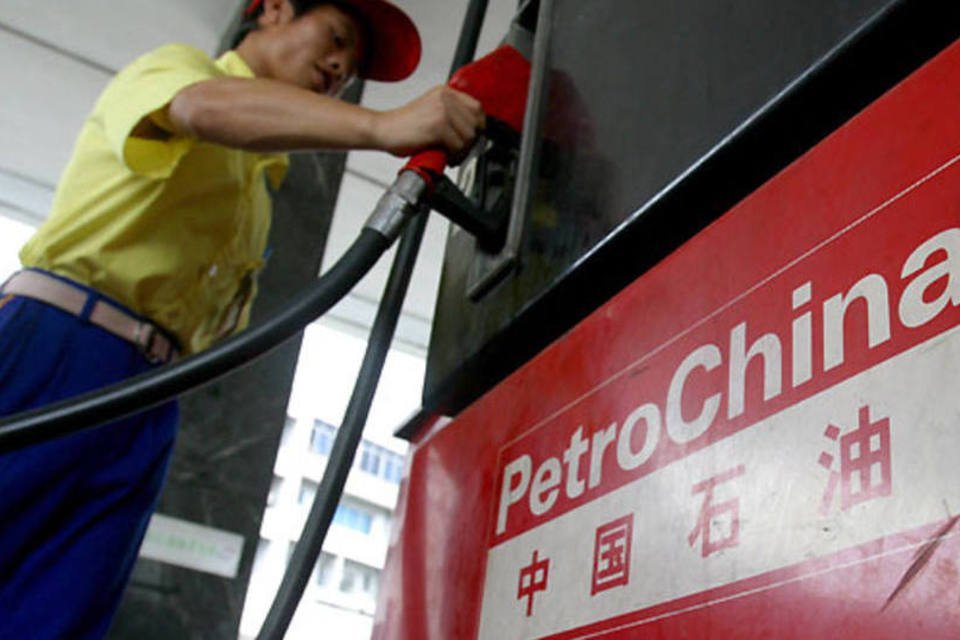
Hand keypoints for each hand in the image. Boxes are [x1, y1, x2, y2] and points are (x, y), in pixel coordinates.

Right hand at [371, 85, 485, 160]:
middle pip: (476, 123)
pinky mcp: (438, 126)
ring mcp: (442, 110)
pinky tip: (443, 155)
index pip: (477, 107)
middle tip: (458, 150)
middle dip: (470, 141)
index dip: (477, 125)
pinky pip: (458, 146)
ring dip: (461, 150)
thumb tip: (472, 129)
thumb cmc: (403, 125)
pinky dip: (453, 155)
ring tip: (448, 153)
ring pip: (469, 136)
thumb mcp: (431, 110)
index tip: (471, 137)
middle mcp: (445, 98)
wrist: (382, 130)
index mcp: (445, 92)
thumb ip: (450, 113)